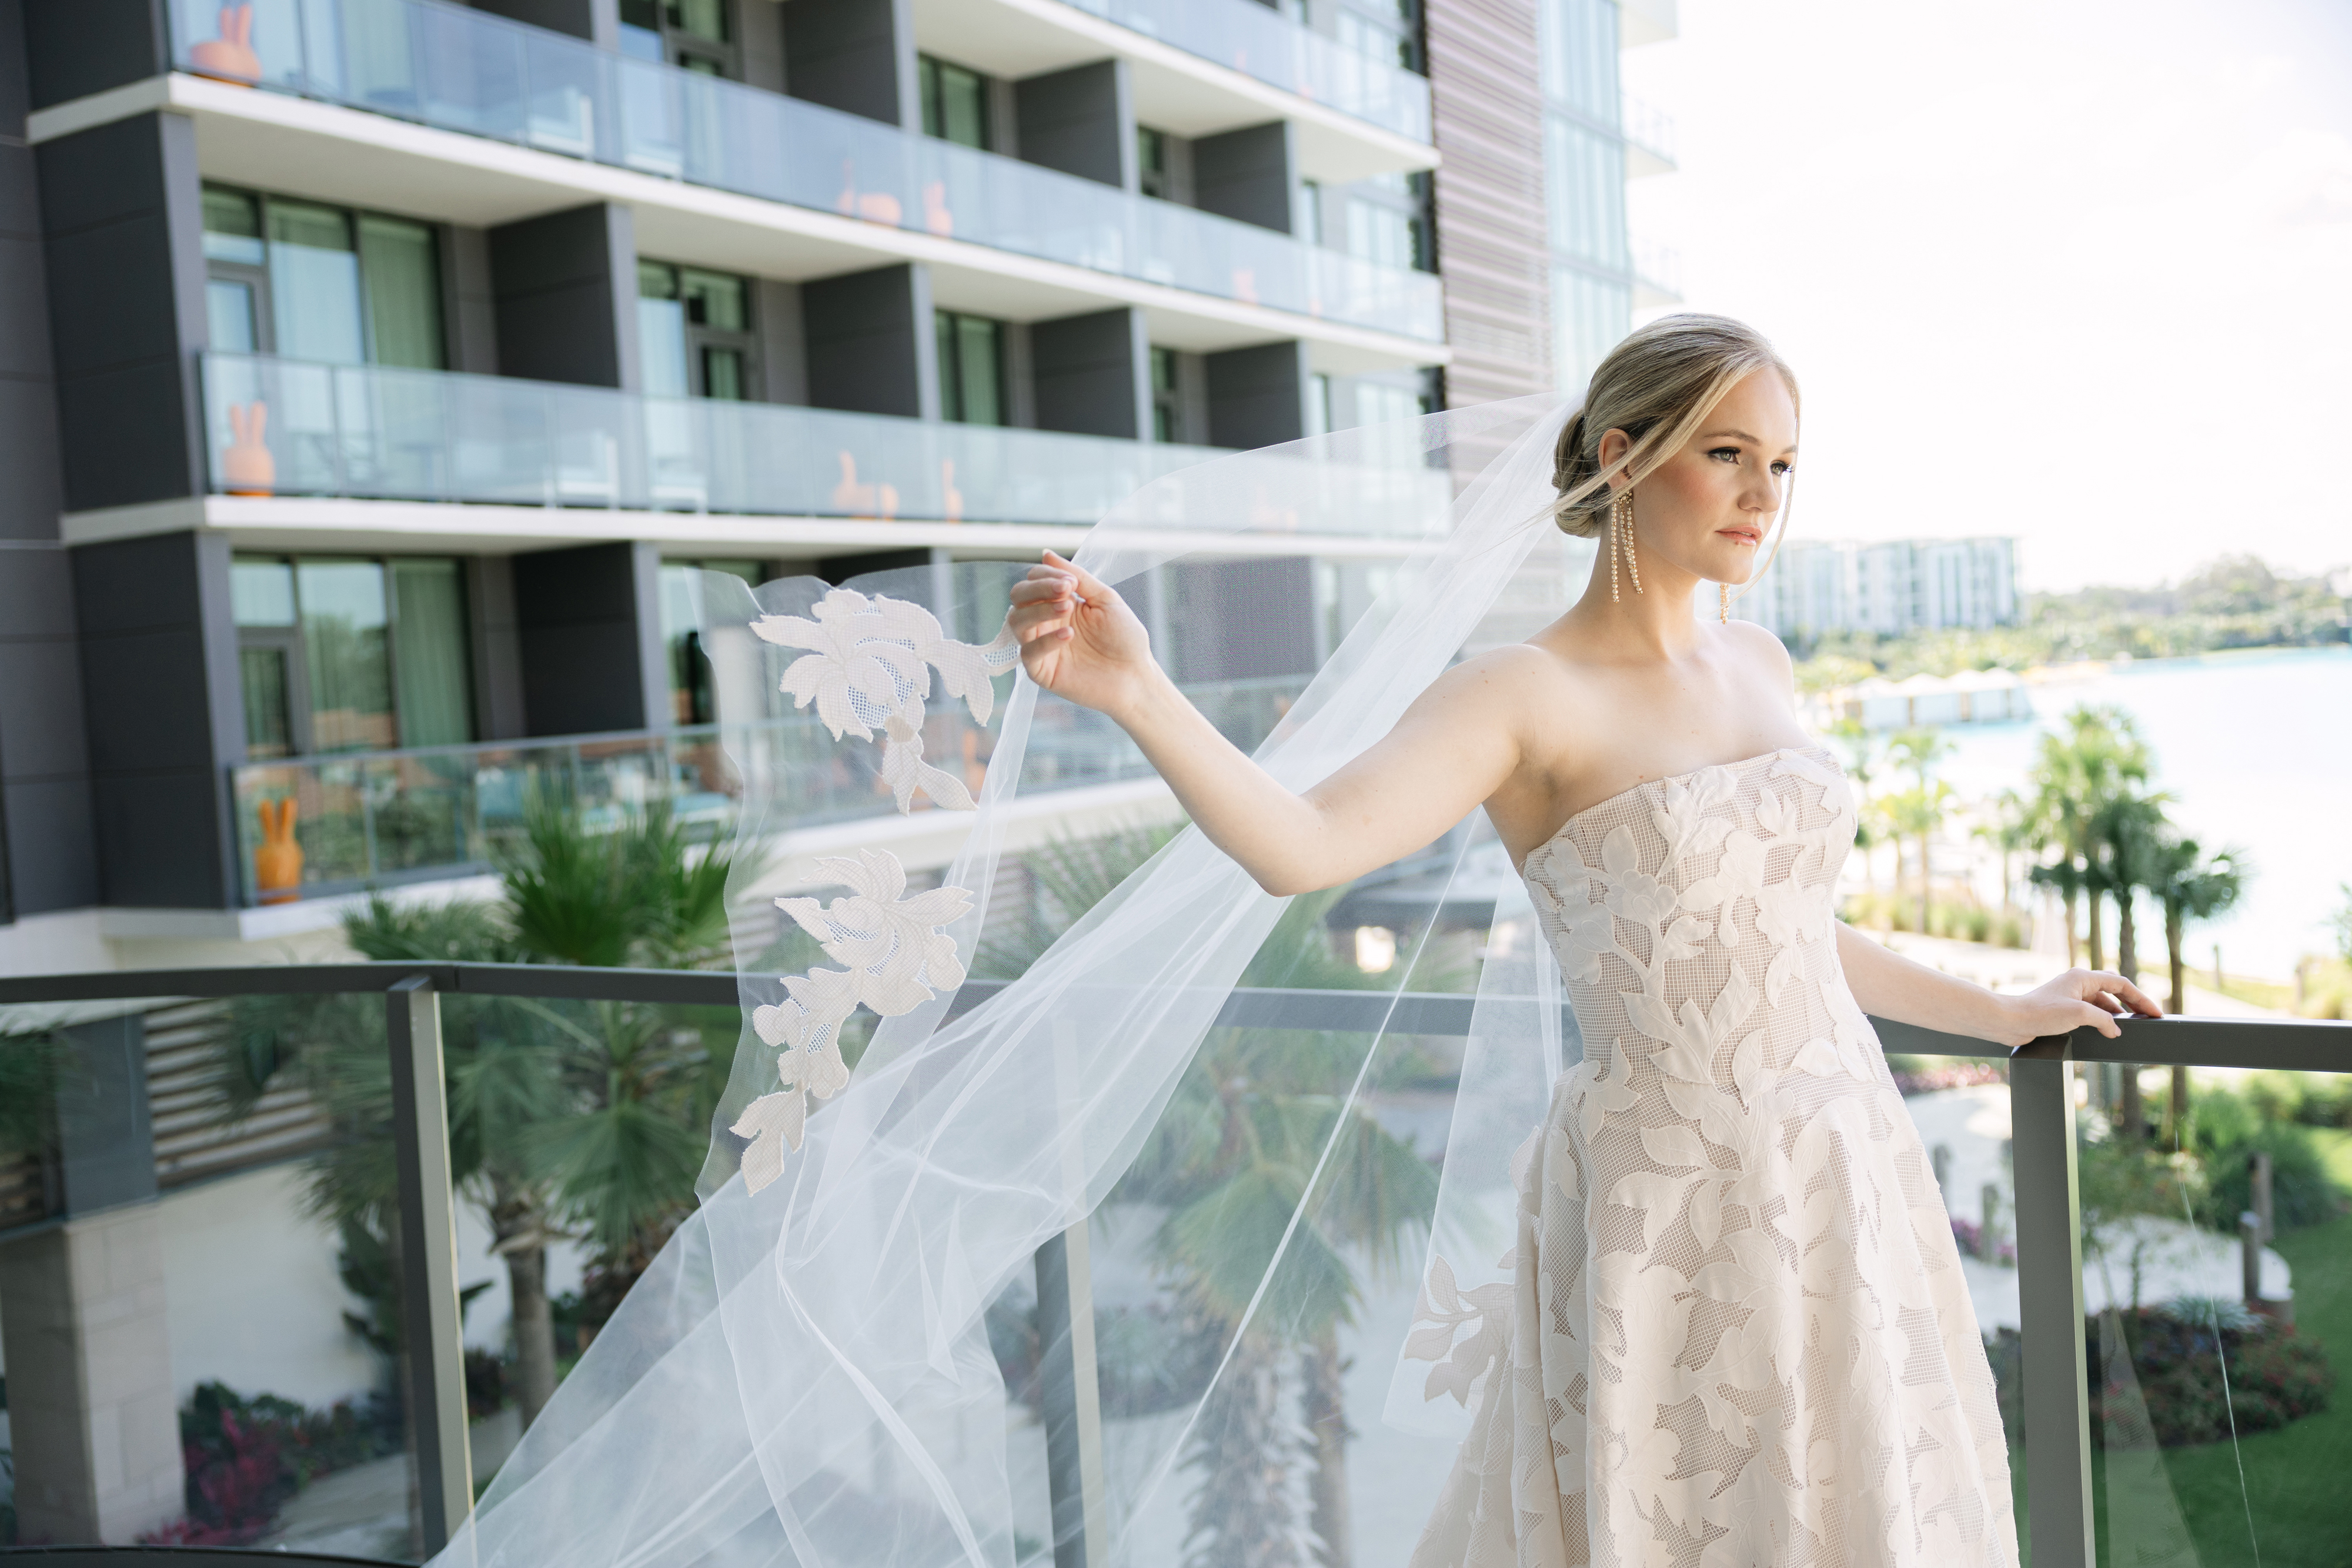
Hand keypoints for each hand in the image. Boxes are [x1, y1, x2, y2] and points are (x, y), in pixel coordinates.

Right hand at [1006, 551, 1158, 718]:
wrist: (1136, 676)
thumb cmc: (1124, 637)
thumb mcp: (1105, 599)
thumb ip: (1078, 577)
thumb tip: (1046, 554)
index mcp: (1058, 602)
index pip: (1034, 580)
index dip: (1047, 576)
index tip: (1072, 582)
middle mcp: (1045, 622)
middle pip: (1018, 597)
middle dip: (1037, 588)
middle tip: (1066, 591)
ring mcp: (1040, 646)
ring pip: (1016, 622)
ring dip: (1039, 610)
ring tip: (1067, 608)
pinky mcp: (1041, 671)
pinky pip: (1028, 652)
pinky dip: (1045, 641)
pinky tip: (1068, 634)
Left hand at [1998, 967, 2161, 1046]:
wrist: (2011, 1022)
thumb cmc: (2041, 1013)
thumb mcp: (2080, 1014)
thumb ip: (2103, 1019)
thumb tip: (2115, 1029)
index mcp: (2082, 977)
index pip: (2120, 984)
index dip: (2140, 998)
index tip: (2155, 1012)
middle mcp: (2076, 983)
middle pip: (2113, 990)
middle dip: (2131, 1003)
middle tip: (2147, 1018)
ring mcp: (2069, 996)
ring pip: (2100, 1002)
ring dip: (2115, 1014)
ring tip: (2129, 1028)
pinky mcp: (2062, 1009)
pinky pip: (2089, 1012)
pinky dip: (2101, 1020)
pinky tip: (2106, 1032)